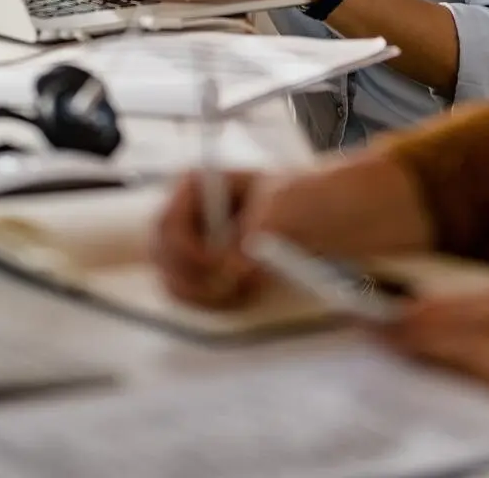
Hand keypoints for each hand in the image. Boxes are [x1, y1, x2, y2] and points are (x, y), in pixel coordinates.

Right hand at [154, 156, 429, 308]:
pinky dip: (216, 303)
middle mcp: (188, 214)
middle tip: (233, 288)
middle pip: (163, 257)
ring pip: (175, 282)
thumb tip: (229, 271)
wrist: (326, 218)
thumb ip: (251, 238)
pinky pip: (194, 297)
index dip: (188, 254)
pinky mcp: (206, 272)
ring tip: (247, 286)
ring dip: (208, 295)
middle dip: (196, 280)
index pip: (166, 224)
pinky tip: (246, 291)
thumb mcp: (280, 212)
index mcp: (197, 185)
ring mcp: (194, 244)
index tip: (220, 270)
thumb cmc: (304, 200)